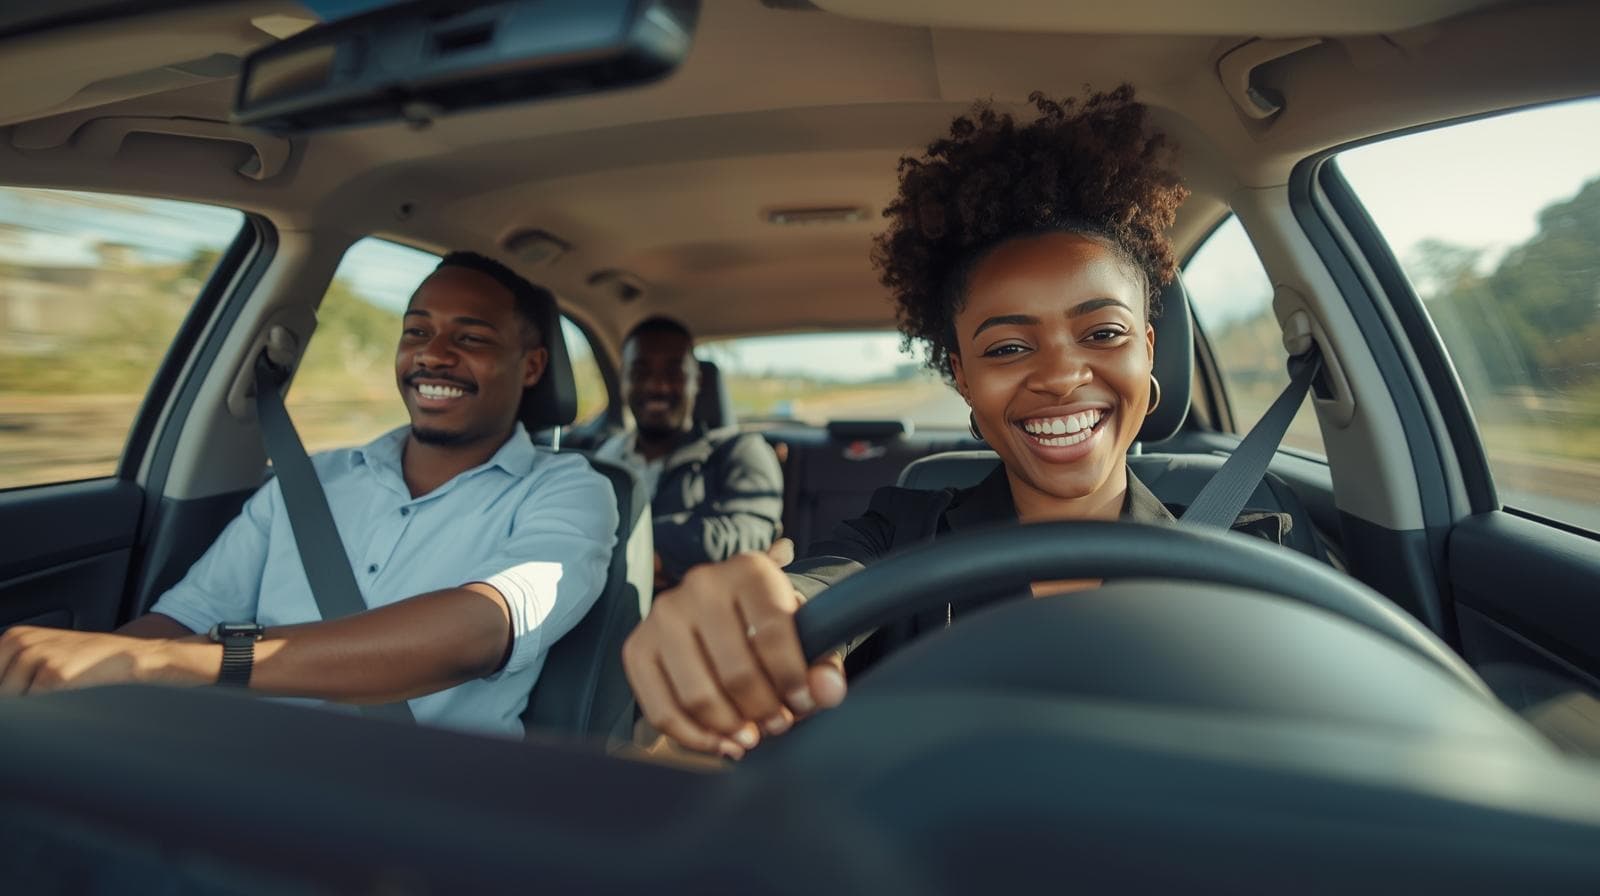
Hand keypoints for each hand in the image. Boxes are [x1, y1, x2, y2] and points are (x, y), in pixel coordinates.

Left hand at [0, 625, 215, 695]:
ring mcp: (36, 656)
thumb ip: (15, 665)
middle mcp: (21, 642)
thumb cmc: (89, 659)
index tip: (20, 692)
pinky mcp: (53, 674)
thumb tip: (2, 689)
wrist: (130, 657)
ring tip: (58, 693)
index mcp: (16, 636)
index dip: (5, 687)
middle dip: (13, 697)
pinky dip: (44, 708)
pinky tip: (65, 696)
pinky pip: (30, 704)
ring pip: (9, 697)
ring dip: (28, 705)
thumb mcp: (45, 651)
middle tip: (43, 692)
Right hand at [623, 537, 845, 758]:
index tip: (803, 703)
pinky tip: (720, 742)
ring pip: (697, 696)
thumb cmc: (771, 626)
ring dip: (730, 728)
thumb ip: (823, 665)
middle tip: (778, 724)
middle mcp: (701, 584)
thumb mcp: (806, 635)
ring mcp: (662, 614)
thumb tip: (827, 691)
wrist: (728, 609)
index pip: (774, 632)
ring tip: (752, 735)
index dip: (793, 679)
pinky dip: (693, 738)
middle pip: (735, 671)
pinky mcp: (637, 647)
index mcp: (750, 570)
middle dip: (763, 711)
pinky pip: (661, 710)